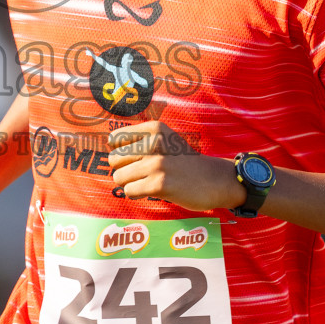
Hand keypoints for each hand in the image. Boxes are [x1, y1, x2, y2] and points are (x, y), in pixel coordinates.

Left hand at [106, 121, 243, 210]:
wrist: (215, 180)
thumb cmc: (185, 163)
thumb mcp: (166, 141)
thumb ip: (141, 142)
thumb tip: (110, 154)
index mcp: (154, 129)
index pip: (115, 140)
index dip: (121, 153)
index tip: (135, 159)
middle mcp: (154, 142)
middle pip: (114, 160)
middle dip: (124, 170)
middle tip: (143, 174)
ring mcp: (157, 164)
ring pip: (119, 177)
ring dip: (130, 184)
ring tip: (148, 183)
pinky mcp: (159, 184)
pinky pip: (129, 192)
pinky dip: (137, 194)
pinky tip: (153, 191)